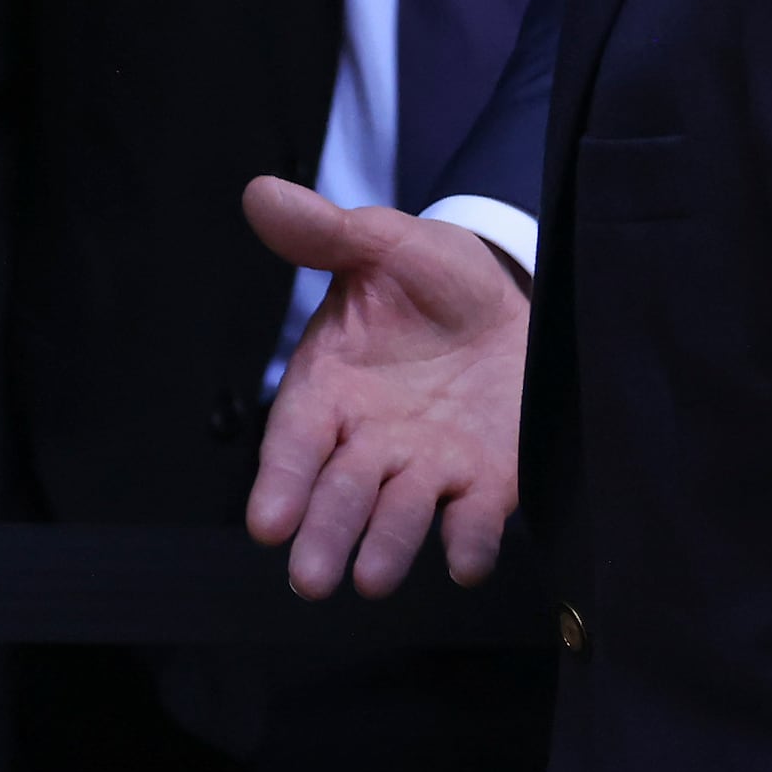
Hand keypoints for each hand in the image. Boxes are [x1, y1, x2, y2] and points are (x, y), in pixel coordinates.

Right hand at [241, 176, 528, 598]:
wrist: (510, 297)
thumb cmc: (429, 278)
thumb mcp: (381, 245)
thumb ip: (326, 234)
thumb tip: (262, 192)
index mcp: (329, 388)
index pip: (295, 440)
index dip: (280, 481)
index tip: (266, 523)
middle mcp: (370, 440)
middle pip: (340, 494)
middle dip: (326, 534)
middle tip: (312, 577)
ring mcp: (427, 466)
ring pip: (399, 515)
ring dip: (387, 547)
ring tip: (374, 580)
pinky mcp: (485, 481)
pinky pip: (473, 519)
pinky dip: (468, 543)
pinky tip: (466, 562)